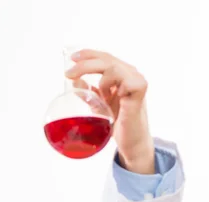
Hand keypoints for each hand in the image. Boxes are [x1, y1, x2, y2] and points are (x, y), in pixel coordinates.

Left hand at [65, 49, 154, 173]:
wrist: (130, 141)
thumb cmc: (118, 122)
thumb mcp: (99, 105)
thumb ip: (89, 92)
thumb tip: (74, 81)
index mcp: (121, 74)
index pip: (104, 57)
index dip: (88, 54)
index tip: (72, 58)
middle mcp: (130, 74)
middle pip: (106, 59)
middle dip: (85, 64)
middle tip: (69, 74)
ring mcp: (136, 81)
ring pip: (113, 67)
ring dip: (101, 80)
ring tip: (102, 97)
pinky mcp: (139, 91)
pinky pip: (126, 80)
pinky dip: (113, 87)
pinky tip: (110, 99)